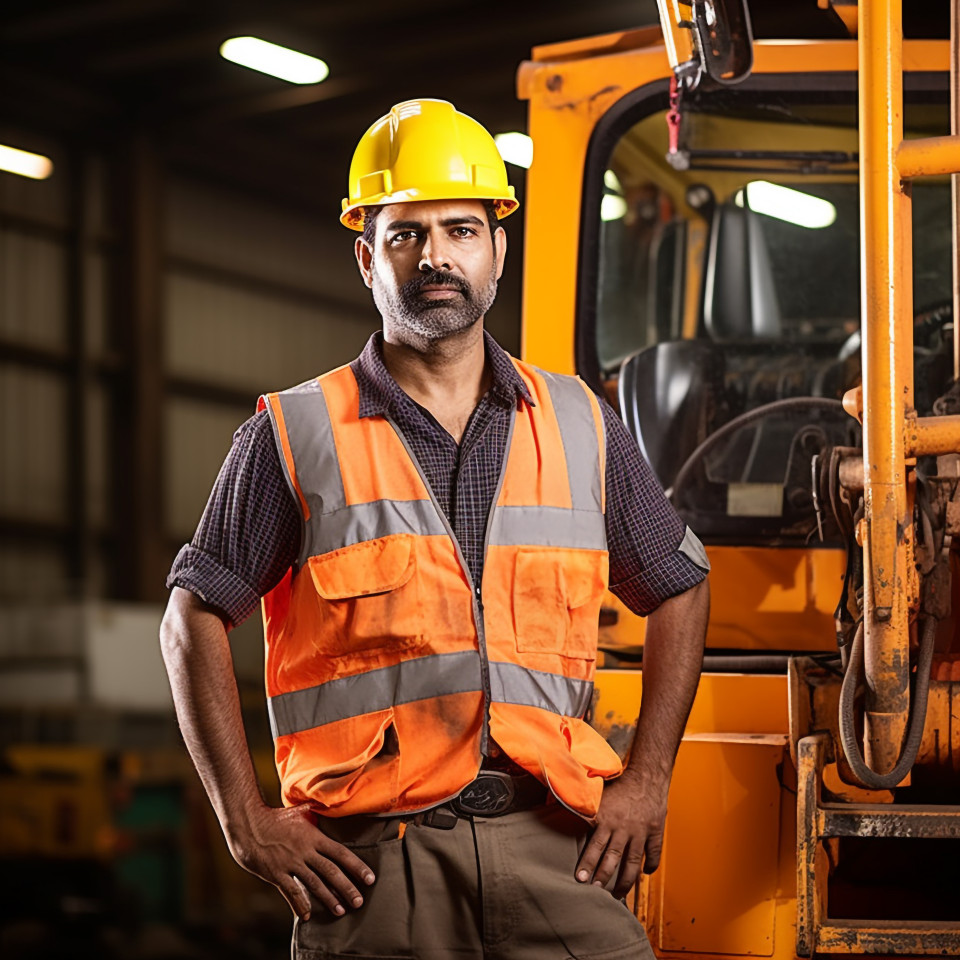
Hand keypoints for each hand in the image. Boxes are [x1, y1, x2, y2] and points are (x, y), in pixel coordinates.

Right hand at [227, 802, 375, 920]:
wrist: (248, 824)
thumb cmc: (275, 817)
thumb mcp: (299, 812)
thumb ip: (316, 814)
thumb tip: (331, 802)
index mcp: (314, 836)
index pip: (340, 853)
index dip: (356, 866)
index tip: (370, 878)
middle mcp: (305, 850)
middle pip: (331, 871)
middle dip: (347, 887)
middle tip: (359, 901)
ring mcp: (290, 862)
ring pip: (314, 884)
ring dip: (328, 898)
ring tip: (340, 910)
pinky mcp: (275, 873)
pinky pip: (290, 891)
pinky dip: (299, 904)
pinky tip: (307, 915)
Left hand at [575, 768, 667, 898]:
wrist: (647, 774)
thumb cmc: (619, 782)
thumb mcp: (598, 793)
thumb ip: (583, 806)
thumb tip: (555, 804)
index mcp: (606, 819)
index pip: (594, 846)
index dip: (587, 863)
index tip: (580, 880)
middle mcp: (623, 828)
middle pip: (612, 858)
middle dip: (603, 877)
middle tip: (596, 892)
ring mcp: (640, 832)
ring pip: (632, 863)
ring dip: (625, 881)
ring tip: (619, 895)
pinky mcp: (655, 832)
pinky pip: (653, 854)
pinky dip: (650, 865)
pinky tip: (645, 874)